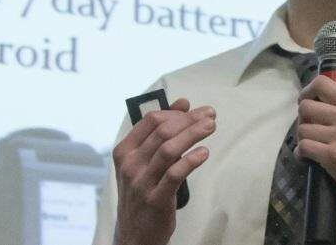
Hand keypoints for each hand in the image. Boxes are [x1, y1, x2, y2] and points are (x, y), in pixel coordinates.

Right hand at [112, 98, 215, 244]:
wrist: (134, 234)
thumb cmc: (142, 193)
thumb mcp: (144, 163)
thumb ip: (160, 134)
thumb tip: (183, 103)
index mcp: (124, 151)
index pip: (151, 121)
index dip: (176, 112)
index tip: (195, 110)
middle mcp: (130, 164)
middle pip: (162, 131)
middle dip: (189, 120)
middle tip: (209, 115)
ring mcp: (141, 182)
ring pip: (169, 149)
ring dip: (193, 133)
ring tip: (211, 126)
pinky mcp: (156, 199)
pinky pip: (174, 174)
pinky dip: (191, 160)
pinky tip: (204, 152)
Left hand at [294, 75, 335, 214]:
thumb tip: (316, 107)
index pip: (321, 83)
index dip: (307, 93)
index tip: (308, 104)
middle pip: (305, 107)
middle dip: (303, 120)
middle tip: (311, 132)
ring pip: (302, 129)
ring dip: (303, 140)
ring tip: (313, 148)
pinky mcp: (334, 156)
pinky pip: (303, 147)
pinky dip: (301, 155)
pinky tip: (308, 159)